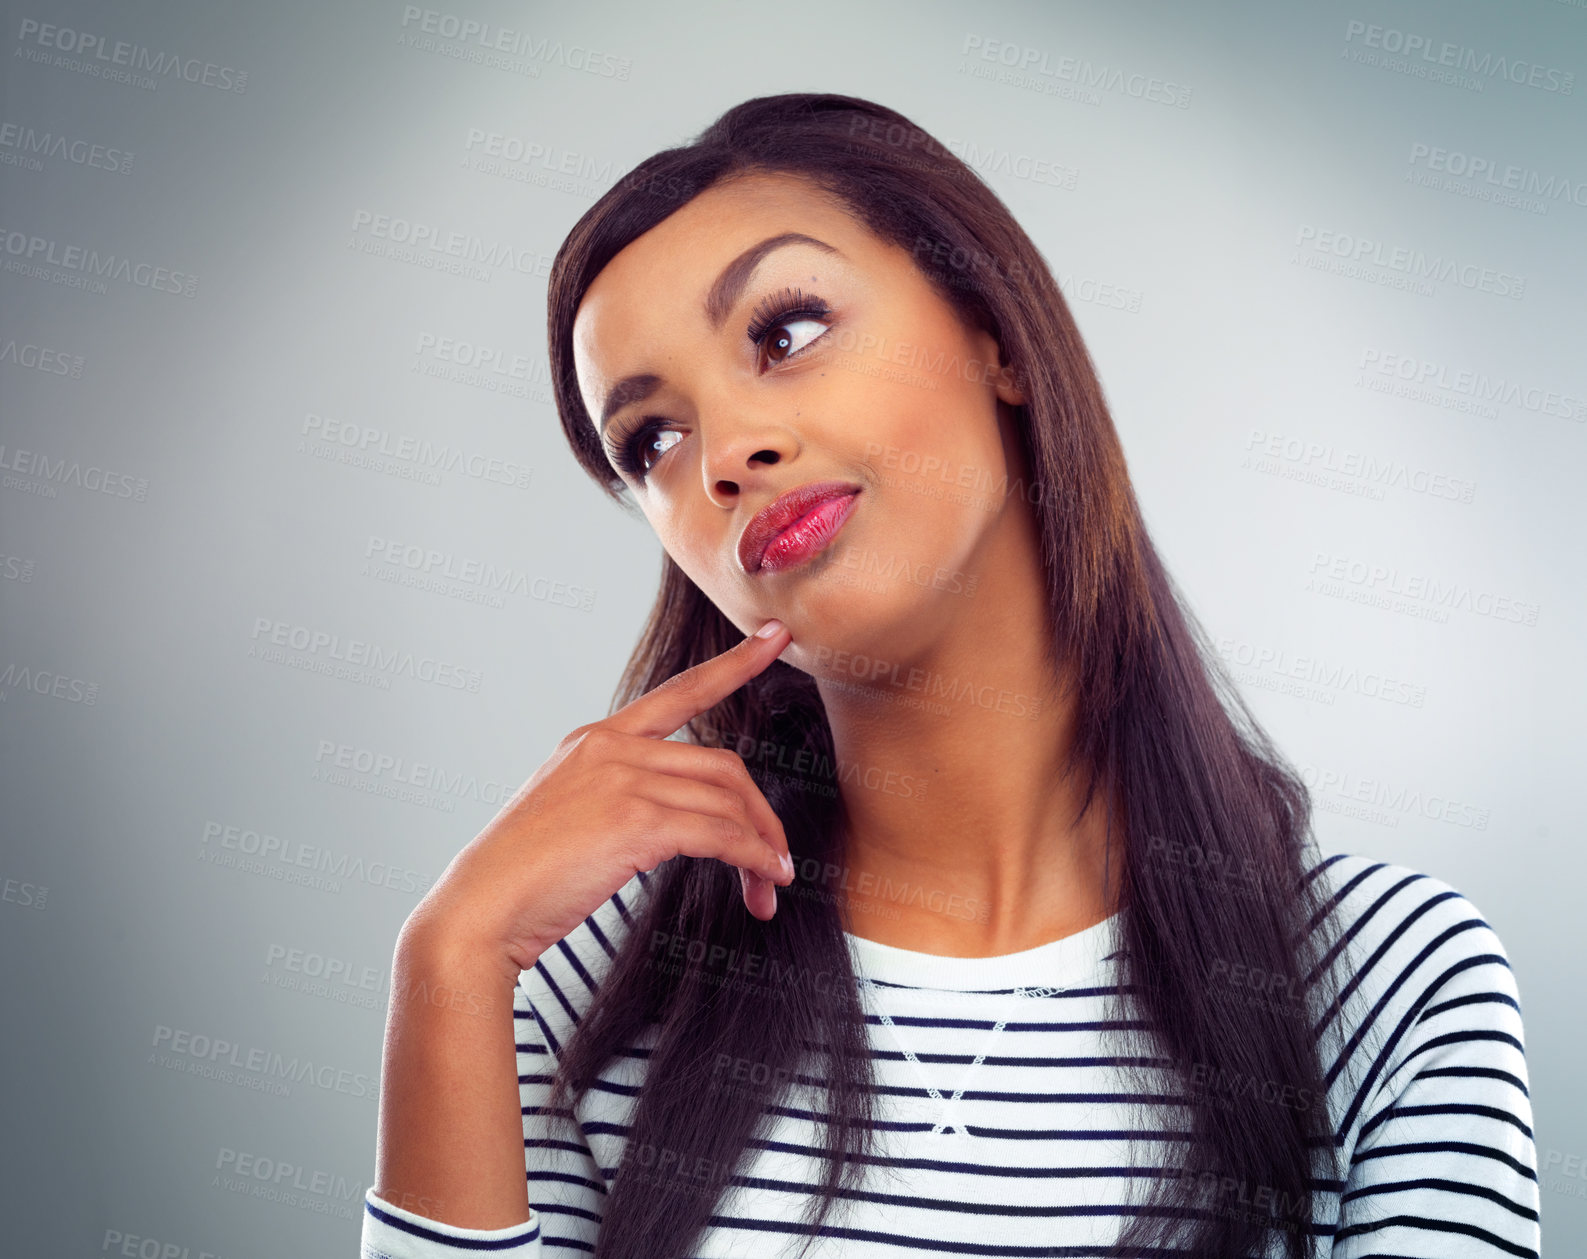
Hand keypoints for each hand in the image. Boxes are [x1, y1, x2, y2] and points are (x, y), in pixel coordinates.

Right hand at [404, 620, 796, 973]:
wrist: (481, 910)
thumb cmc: (521, 877)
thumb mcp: (567, 814)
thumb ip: (615, 797)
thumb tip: (673, 820)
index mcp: (596, 740)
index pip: (681, 692)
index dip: (735, 664)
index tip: (775, 637)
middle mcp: (612, 748)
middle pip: (723, 766)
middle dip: (762, 816)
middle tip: (778, 860)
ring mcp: (624, 779)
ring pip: (728, 802)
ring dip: (762, 846)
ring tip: (770, 883)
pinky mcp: (636, 820)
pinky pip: (722, 833)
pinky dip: (754, 857)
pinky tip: (762, 880)